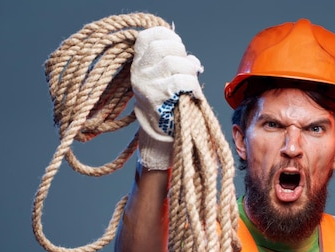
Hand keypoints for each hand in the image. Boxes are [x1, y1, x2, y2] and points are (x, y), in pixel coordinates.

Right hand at [131, 26, 203, 169]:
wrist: (161, 132)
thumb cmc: (167, 101)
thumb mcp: (165, 77)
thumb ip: (177, 61)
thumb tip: (193, 61)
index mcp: (139, 62)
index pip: (147, 36)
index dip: (166, 36)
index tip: (178, 45)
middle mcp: (139, 71)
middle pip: (163, 47)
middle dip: (182, 54)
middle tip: (188, 69)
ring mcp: (146, 84)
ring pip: (174, 63)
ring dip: (190, 72)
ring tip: (192, 85)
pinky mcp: (156, 98)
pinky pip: (180, 82)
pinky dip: (193, 87)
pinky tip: (196, 95)